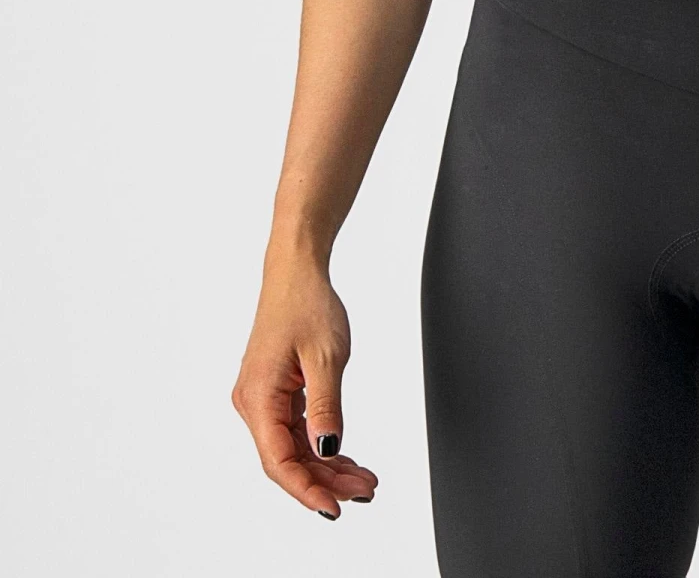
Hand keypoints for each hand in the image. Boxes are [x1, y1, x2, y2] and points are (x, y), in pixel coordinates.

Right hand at [231, 254, 377, 518]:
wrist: (295, 273)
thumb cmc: (306, 304)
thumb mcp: (325, 356)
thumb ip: (326, 406)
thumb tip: (327, 450)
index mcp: (258, 397)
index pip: (279, 461)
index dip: (307, 489)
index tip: (336, 507)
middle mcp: (253, 403)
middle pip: (287, 459)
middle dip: (325, 479)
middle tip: (365, 490)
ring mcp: (263, 399)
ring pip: (293, 448)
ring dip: (326, 465)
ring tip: (362, 479)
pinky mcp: (275, 393)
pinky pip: (296, 430)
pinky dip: (321, 444)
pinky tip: (345, 457)